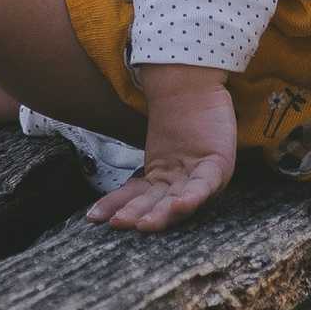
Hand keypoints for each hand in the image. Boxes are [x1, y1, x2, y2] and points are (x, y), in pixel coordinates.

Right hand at [89, 68, 237, 232]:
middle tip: (118, 224)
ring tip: (142, 224)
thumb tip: (107, 185)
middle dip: (137, 214)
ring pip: (178, 199)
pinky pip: (203, 184)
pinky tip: (179, 204)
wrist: (193, 85)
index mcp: (163, 182)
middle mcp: (180, 184)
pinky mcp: (217, 165)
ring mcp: (198, 175)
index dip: (115, 205)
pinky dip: (192, 196)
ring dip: (161, 213)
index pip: (136, 196)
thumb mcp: (157, 149)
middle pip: (156, 202)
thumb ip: (140, 171)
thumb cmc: (178, 115)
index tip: (93, 215)